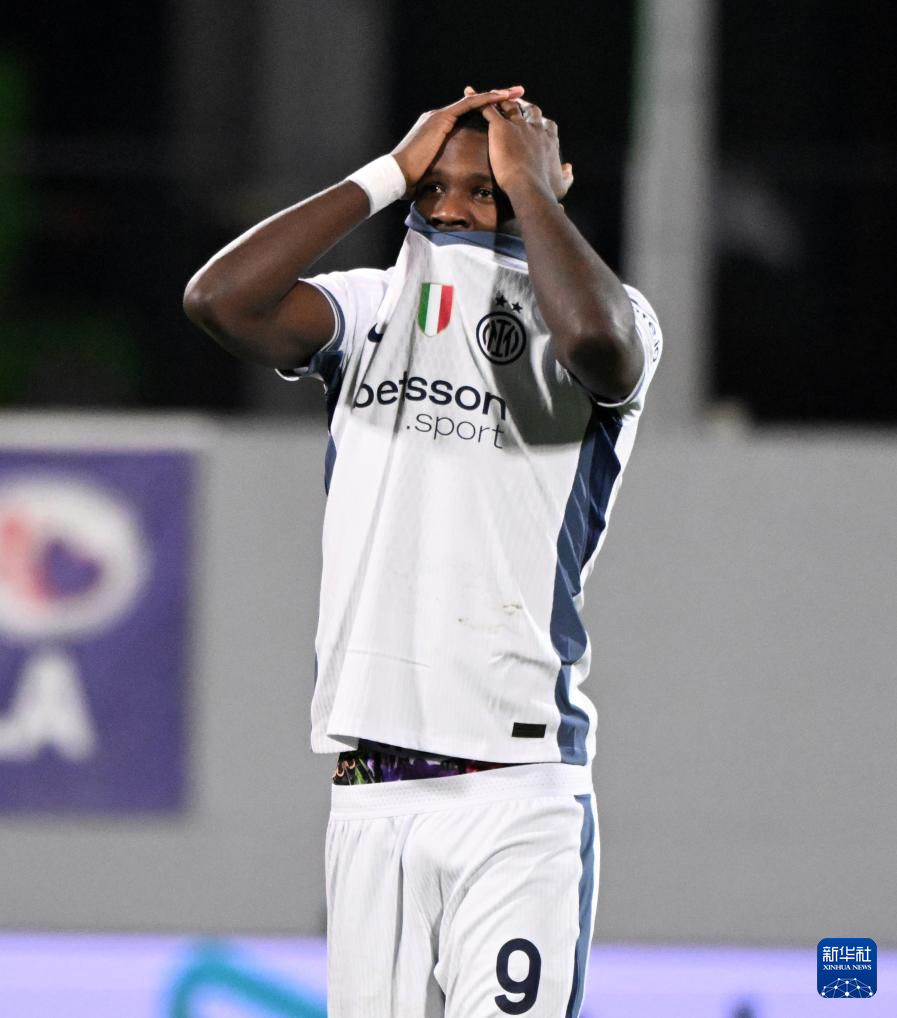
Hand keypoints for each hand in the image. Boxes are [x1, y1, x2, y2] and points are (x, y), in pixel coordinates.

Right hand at [391, 86, 524, 194]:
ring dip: (496, 95)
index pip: (467, 114)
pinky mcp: (441, 119)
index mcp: (439, 127)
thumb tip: (454, 178)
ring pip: (474, 101)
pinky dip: (486, 100)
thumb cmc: (413, 178)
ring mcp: (440, 116)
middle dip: (496, 97)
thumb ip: (445, 164)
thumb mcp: (434, 168)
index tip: (505, 108)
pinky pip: (468, 106)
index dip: (487, 110)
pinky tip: (501, 97)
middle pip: (473, 104)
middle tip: (516, 92)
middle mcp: (440, 117)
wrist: (397, 174)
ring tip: (515, 91)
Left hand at [471, 89, 573, 202]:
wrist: (529, 189)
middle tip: (515, 104)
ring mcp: (519, 126)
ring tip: (492, 98)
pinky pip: (489, 110)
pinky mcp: (502, 128)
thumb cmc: (545, 191)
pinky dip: (479, 102)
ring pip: (509, 106)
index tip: (535, 122)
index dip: (539, 122)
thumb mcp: (561, 185)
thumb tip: (568, 167)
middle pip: (530, 110)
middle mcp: (536, 128)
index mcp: (549, 140)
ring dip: (501, 101)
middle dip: (523, 105)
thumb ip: (567, 176)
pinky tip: (470, 98)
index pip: (546, 124)